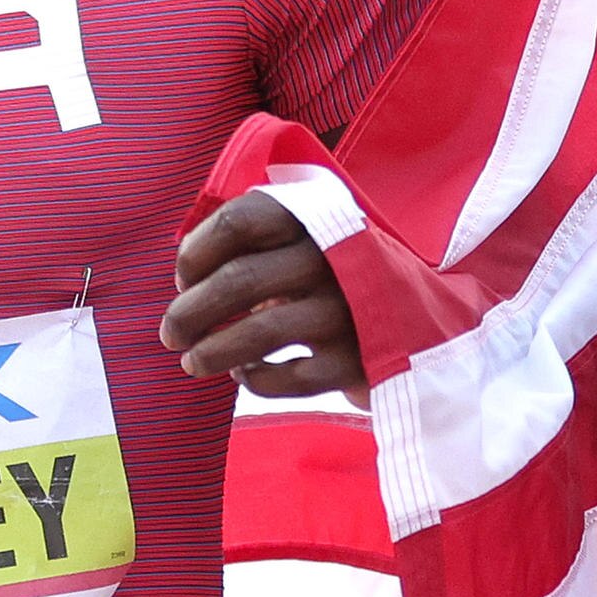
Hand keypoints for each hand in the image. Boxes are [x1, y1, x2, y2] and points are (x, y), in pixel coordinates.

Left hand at [161, 192, 366, 399]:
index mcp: (317, 217)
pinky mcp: (358, 359)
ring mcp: (349, 309)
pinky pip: (290, 377)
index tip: (183, 280)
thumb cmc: (343, 277)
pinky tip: (246, 375)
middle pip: (238, 279)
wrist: (425, 319)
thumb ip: (258, 244)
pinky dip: (256, 380)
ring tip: (192, 362)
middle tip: (171, 333)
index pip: (239, 220)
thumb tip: (187, 279)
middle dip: (190, 312)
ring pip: (260, 332)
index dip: (196, 252)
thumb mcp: (310, 240)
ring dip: (212, 351)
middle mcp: (334, 256)